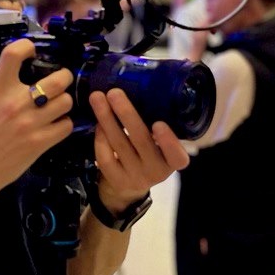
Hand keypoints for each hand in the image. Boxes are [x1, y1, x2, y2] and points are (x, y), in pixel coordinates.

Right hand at [0, 39, 73, 201]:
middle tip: (60, 82)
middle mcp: (15, 103)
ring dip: (63, 103)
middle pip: (58, 78)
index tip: (32, 51)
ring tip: (56, 108)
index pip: (13, 54)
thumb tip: (20, 75)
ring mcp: (30, 123)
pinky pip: (66, 125)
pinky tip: (55, 126)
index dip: (27, 46)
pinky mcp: (40, 143)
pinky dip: (63, 125)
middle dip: (64, 78)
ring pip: (66, 102)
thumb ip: (1, 88)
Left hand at [89, 88, 189, 214]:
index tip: (159, 123)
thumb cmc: (147, 156)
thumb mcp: (159, 146)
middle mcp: (156, 171)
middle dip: (126, 114)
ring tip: (97, 98)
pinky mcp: (115, 180)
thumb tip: (145, 85)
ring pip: (119, 145)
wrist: (128, 188)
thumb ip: (157, 126)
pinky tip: (98, 123)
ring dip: (107, 119)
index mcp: (172, 161)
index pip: (177, 157)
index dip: (169, 142)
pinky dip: (100, 138)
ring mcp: (134, 177)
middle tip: (114, 93)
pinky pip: (105, 157)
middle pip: (141, 142)